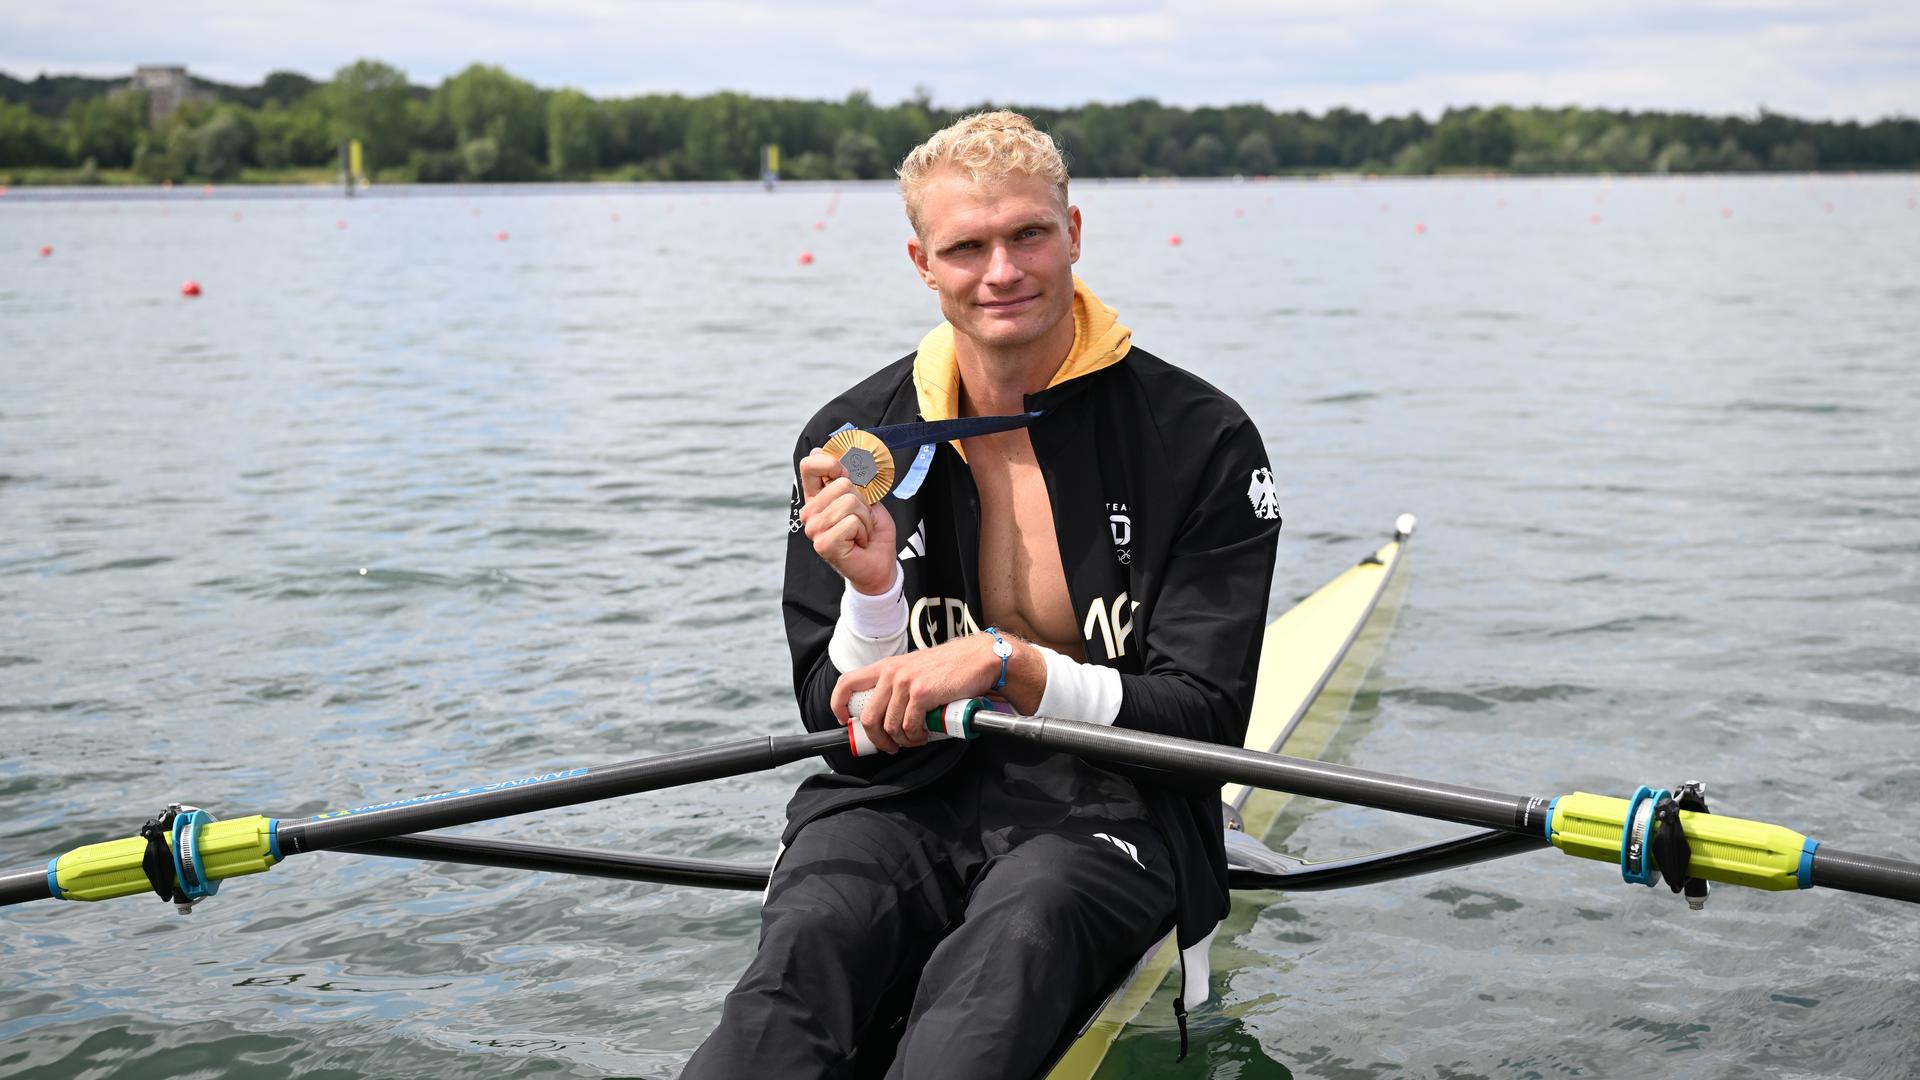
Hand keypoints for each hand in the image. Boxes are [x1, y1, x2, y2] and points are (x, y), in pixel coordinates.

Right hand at [797, 448, 896, 594]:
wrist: (879, 564)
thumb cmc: (871, 532)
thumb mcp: (866, 499)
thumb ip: (854, 480)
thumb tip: (847, 461)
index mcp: (816, 497)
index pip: (809, 465)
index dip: (830, 462)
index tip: (845, 473)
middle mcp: (810, 512)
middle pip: (841, 484)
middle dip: (862, 501)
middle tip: (861, 520)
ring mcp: (814, 529)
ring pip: (849, 502)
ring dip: (865, 518)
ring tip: (861, 532)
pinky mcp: (824, 544)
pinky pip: (851, 522)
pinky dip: (863, 531)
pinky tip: (858, 542)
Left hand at [831, 636, 999, 753]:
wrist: (978, 659)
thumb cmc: (949, 667)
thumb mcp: (914, 669)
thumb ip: (897, 684)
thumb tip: (885, 713)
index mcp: (886, 666)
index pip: (846, 683)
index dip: (838, 705)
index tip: (845, 721)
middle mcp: (891, 673)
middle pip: (868, 717)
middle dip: (877, 739)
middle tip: (889, 746)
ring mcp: (906, 683)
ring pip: (889, 727)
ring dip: (902, 741)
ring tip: (914, 739)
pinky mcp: (922, 694)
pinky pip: (909, 727)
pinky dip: (916, 737)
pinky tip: (925, 734)